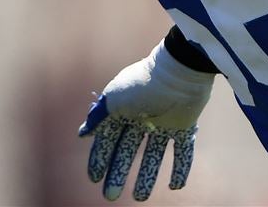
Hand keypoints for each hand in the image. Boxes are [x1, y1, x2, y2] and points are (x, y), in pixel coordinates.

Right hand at [78, 42, 214, 200]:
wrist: (178, 73)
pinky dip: (180, 169)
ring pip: (153, 155)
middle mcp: (141, 118)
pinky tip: (174, 186)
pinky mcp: (184, 126)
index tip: (94, 178)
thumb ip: (98, 116)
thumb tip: (82, 134)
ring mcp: (163, 123)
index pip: (107, 138)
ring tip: (140, 197)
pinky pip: (182, 152)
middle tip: (110, 196)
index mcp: (122, 109)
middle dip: (118, 173)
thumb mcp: (114, 100)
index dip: (100, 158)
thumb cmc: (141, 84)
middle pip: (127, 151)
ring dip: (146, 176)